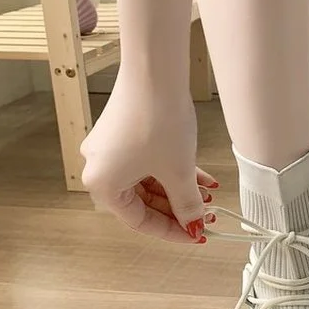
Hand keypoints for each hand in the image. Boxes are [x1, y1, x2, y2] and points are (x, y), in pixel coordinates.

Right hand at [81, 79, 217, 243]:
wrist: (154, 72)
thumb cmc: (159, 122)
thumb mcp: (178, 172)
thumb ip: (186, 204)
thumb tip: (194, 224)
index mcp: (102, 185)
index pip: (139, 221)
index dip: (172, 231)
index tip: (197, 235)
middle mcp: (99, 168)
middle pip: (144, 202)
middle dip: (178, 209)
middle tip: (207, 216)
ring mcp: (110, 149)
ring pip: (149, 181)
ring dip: (179, 190)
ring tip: (210, 196)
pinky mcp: (123, 132)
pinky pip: (149, 162)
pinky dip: (173, 171)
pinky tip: (202, 176)